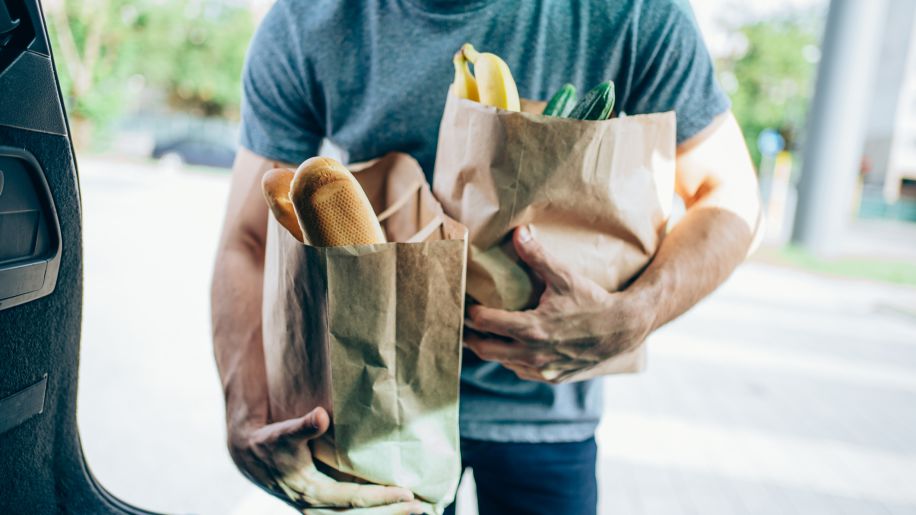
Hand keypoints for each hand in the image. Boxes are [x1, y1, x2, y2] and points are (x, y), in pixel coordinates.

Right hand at [229, 407, 425, 513]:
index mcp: (310, 491)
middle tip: (420, 506)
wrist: (249, 456)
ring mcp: (318, 511)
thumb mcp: (282, 433)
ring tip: (416, 512)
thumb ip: (302, 426)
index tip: (406, 493)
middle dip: (390, 513)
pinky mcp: (321, 508)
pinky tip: (393, 512)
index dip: (381, 497)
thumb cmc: (269, 442)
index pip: (353, 499)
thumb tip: (319, 415)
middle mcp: (315, 507)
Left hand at [465, 225, 653, 382]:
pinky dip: (513, 361)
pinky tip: (512, 349)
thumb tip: (518, 231)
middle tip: (463, 326)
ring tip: (484, 335)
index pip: (486, 323)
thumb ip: (537, 256)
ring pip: (503, 363)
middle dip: (471, 337)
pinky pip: (523, 372)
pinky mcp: (553, 377)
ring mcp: (543, 369)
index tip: (467, 304)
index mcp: (532, 328)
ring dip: (492, 350)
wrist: (623, 329)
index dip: (472, 313)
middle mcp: (534, 353)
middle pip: (486, 350)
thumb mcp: (565, 276)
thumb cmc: (593, 300)